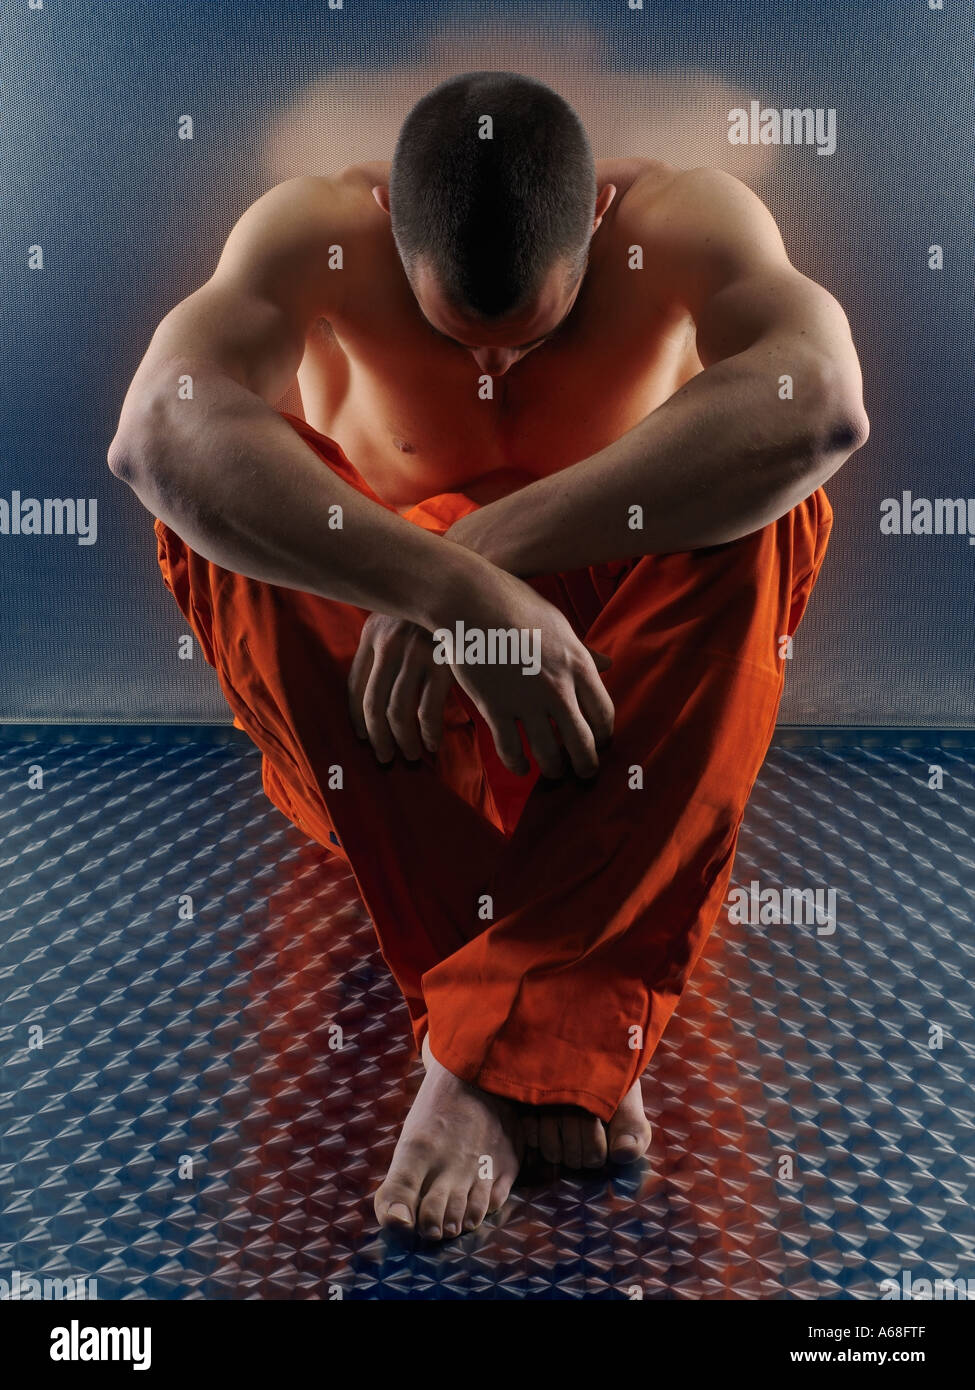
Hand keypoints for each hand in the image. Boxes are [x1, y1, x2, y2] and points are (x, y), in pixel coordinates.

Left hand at [348, 612, 454, 761]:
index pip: (354, 685)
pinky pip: (427, 711)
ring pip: (397, 712)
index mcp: (373, 633)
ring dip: (403, 741)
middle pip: (372, 704)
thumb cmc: (437, 609)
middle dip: (377, 738)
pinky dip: (429, 733)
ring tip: (410, 756)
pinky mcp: (443, 664)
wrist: (472, 587)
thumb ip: (386, 646)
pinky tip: (432, 744)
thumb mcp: (401, 618)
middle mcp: (389, 643)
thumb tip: (376, 690)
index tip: (362, 736)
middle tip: (384, 758)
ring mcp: (416, 653)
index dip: (356, 717)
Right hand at [443, 567, 613, 779]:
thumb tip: (608, 665)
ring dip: (554, 770)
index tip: (601, 743)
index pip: (604, 714)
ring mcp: (527, 701)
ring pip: (549, 755)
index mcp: (578, 665)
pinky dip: (518, 765)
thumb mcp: (559, 625)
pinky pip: (511, 750)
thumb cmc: (515, 605)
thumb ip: (582, 653)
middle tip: (585, 774)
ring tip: (554, 773)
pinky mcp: (495, 708)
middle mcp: (558, 689)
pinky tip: (522, 766)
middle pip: (583, 744)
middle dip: (587, 766)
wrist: (471, 601)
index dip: (605, 736)